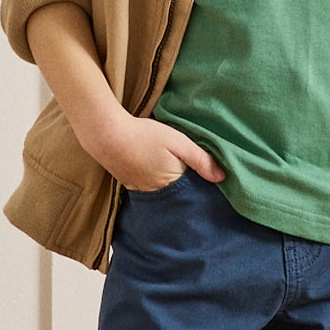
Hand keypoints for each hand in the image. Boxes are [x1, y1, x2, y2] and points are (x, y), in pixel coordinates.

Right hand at [85, 111, 225, 191]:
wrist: (107, 134)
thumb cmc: (144, 136)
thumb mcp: (178, 142)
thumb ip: (201, 159)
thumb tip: (222, 178)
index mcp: (172, 184)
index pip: (194, 192)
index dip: (202, 186)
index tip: (211, 181)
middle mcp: (157, 192)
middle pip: (178, 195)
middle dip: (187, 189)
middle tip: (193, 175)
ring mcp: (141, 190)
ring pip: (163, 192)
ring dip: (170, 185)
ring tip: (174, 171)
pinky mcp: (130, 184)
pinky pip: (149, 188)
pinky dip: (154, 181)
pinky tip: (155, 169)